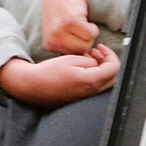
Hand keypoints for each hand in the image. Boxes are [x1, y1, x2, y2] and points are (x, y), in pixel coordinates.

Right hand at [0, 45, 119, 106]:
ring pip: (104, 83)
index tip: (101, 47)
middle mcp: (91, 92)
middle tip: (96, 52)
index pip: (114, 68)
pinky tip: (82, 68)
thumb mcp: (71, 59)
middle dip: (107, 62)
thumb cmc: (49, 71)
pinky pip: (94, 87)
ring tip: (88, 57)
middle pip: (112, 77)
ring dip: (101, 69)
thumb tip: (96, 62)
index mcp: (90, 81)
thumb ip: (89, 60)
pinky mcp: (79, 98)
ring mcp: (86, 97)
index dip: (110, 55)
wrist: (32, 86)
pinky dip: (94, 76)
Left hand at [41, 0, 97, 54]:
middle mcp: (53, 39)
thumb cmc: (62, 9)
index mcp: (50, 44)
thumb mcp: (58, 30)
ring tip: (80, 21)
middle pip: (81, 51)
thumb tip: (83, 58)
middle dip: (84, 39)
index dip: (79, 44)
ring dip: (89, 32)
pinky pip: (92, 33)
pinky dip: (92, 26)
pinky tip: (82, 17)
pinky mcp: (71, 22)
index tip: (75, 33)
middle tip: (78, 26)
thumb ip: (67, 44)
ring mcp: (60, 31)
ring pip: (87, 43)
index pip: (73, 56)